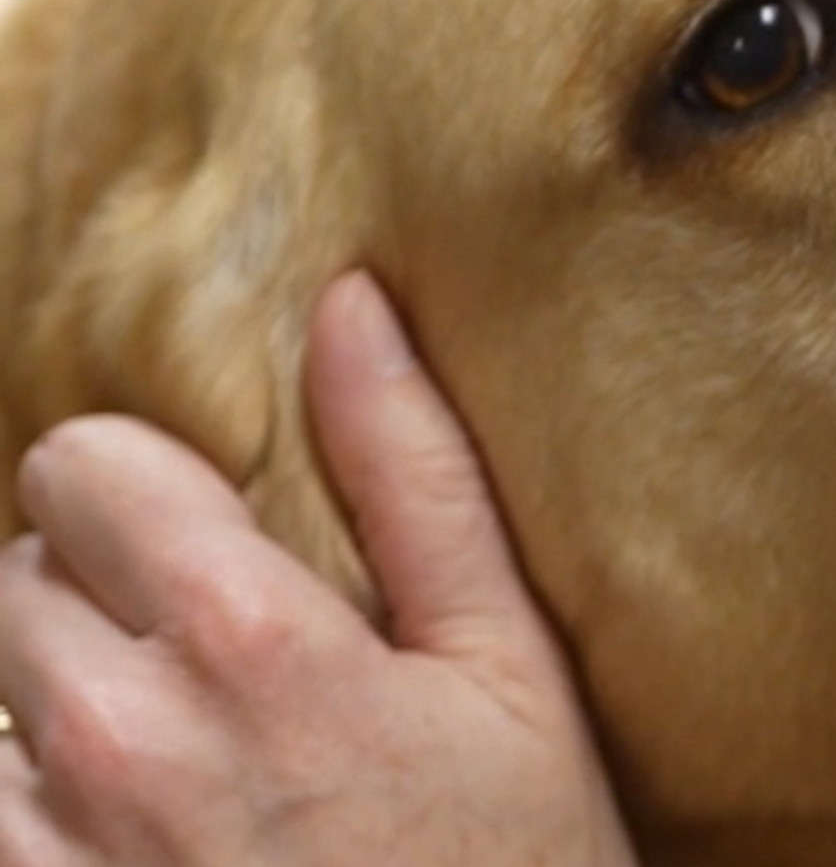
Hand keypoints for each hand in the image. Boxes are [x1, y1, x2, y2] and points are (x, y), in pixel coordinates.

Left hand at [0, 273, 637, 866]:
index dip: (147, 494)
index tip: (211, 547)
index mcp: (251, 639)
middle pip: (8, 573)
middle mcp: (118, 734)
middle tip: (205, 682)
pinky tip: (132, 845)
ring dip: (42, 721)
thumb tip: (350, 302)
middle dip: (93, 604)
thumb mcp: (507, 670)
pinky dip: (29, 811)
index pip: (80, 463)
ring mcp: (52, 848)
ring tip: (159, 780)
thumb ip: (415, 477)